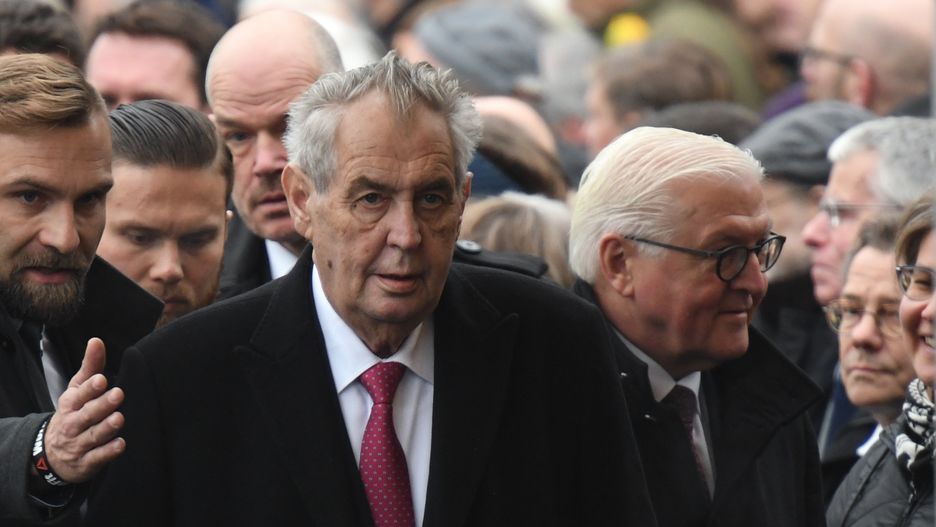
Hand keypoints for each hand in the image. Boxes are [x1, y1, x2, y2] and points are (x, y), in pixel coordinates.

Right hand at [43, 338, 125, 482]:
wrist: (51, 453)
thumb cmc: (72, 413)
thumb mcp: (76, 390)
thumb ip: (90, 366)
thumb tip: (96, 340)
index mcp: (71, 404)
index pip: (79, 395)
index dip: (90, 388)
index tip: (102, 379)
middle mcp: (73, 423)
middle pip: (87, 415)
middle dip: (101, 405)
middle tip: (117, 394)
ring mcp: (78, 444)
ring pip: (93, 436)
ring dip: (106, 428)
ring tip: (119, 418)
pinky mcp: (86, 462)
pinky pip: (97, 457)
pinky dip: (107, 452)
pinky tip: (120, 444)